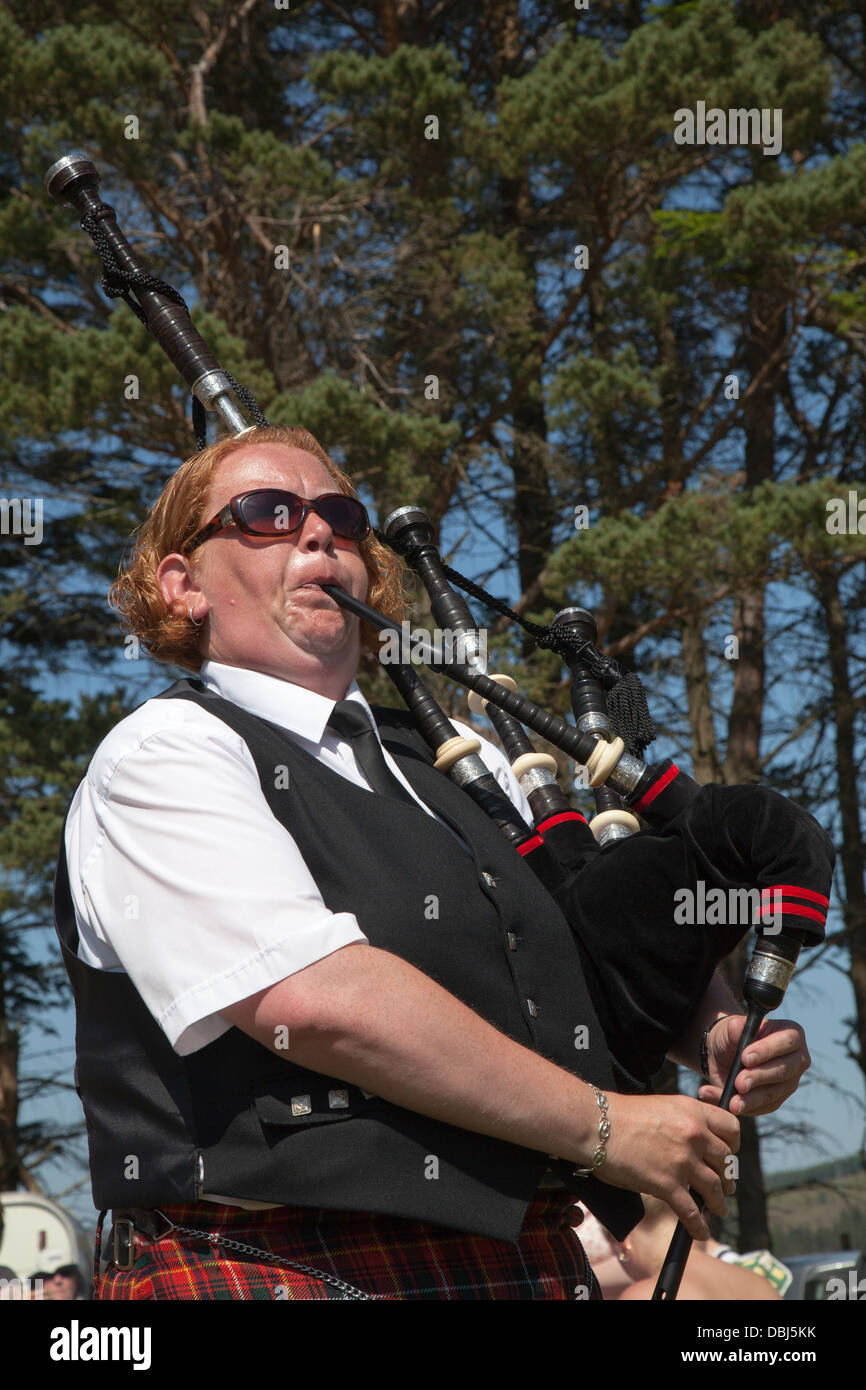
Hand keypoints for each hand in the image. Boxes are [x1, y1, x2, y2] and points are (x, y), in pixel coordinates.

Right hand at [596, 1092, 739, 1241]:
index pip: (731, 1128)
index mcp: (693, 1111)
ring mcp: (683, 1161)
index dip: (733, 1145)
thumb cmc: (622, 1115)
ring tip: (718, 1208)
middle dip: (727, 1177)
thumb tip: (696, 1141)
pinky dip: (698, 1226)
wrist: (597, 1125)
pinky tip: (700, 1232)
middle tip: (725, 1185)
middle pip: (726, 1162)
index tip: (729, 1154)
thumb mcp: (663, 1106)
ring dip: (719, 1202)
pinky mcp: (668, 1185)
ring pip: (714, 1188)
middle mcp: (694, 1135)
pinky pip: (692, 1212)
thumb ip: (684, 1121)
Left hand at [698, 1015, 809, 1116]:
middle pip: (784, 1070)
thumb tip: (737, 1027)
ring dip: (752, 1099)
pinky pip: (765, 1107)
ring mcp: (790, 1082)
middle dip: (759, 1077)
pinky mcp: (778, 1099)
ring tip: (733, 1102)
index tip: (745, 1058)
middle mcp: (796, 1059)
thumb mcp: (730, 1029)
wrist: (724, 1055)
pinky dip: (747, 1108)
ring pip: (775, 1092)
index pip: (787, 1041)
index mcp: (791, 1034)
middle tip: (739, 1083)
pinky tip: (730, 1105)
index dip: (767, 1050)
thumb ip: (734, 1028)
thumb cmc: (732, 1036)